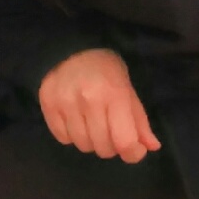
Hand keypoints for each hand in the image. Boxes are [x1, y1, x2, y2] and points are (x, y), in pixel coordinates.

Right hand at [39, 47, 160, 162]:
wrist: (72, 46)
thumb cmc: (106, 71)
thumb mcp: (128, 90)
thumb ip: (140, 121)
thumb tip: (151, 147)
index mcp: (114, 94)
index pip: (124, 142)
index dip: (133, 152)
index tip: (133, 147)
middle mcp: (88, 99)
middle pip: (103, 148)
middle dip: (110, 144)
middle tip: (109, 129)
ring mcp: (65, 101)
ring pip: (83, 146)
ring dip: (90, 140)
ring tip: (91, 123)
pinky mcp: (47, 102)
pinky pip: (63, 138)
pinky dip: (71, 135)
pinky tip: (74, 119)